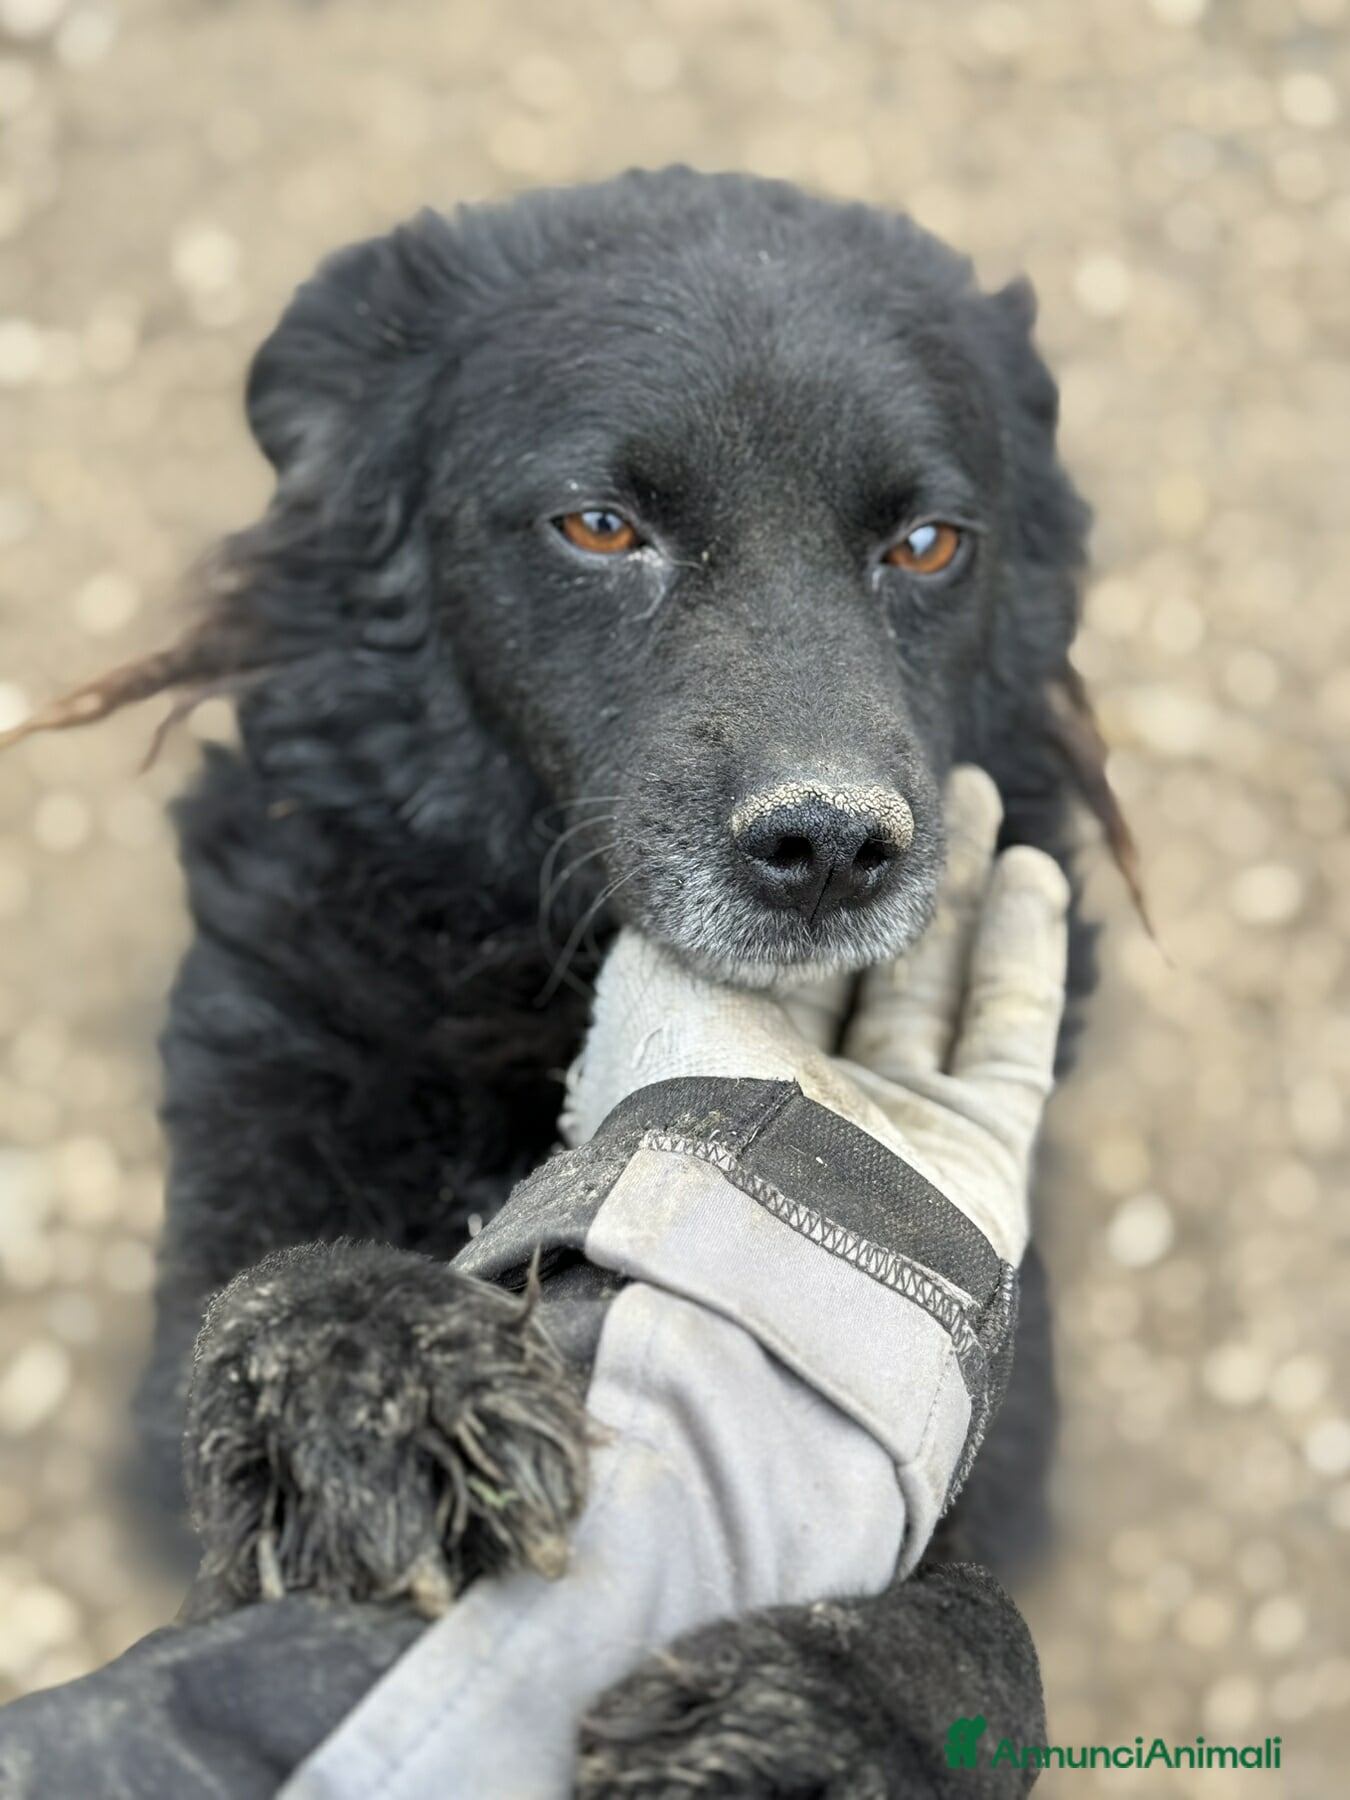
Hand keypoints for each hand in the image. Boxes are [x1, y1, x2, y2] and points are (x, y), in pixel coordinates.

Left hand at [560, 767, 1068, 1263]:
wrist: (754, 1241)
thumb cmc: (682, 1102)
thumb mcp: (653, 981)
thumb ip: (694, 918)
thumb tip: (732, 874)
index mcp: (725, 1062)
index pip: (784, 957)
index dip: (819, 886)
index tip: (842, 811)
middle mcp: (812, 1097)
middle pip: (868, 966)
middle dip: (899, 880)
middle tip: (932, 788)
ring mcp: (900, 1129)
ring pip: (943, 989)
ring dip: (966, 896)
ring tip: (981, 797)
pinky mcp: (981, 1152)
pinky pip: (1010, 1034)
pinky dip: (1025, 952)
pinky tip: (1032, 871)